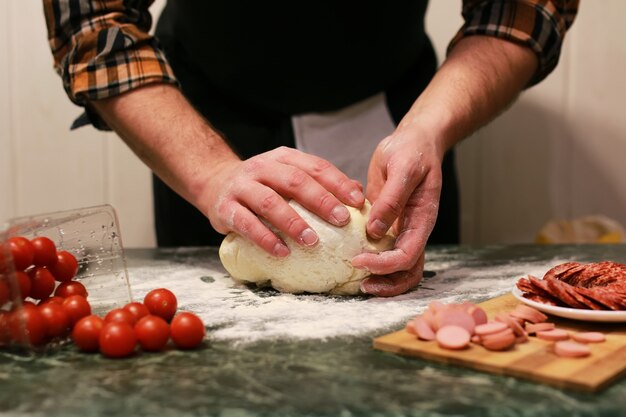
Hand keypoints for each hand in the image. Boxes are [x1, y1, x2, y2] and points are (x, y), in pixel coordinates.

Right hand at [202, 146, 364, 256]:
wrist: (214, 183)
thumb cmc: (262, 185)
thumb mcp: (289, 176)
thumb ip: (319, 183)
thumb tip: (357, 192)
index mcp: (283, 158)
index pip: (315, 166)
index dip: (338, 182)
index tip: (358, 200)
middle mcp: (262, 168)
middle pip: (295, 181)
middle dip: (321, 200)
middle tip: (341, 220)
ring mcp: (242, 187)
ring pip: (270, 202)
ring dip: (293, 222)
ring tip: (312, 241)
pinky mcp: (225, 208)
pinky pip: (246, 224)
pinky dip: (265, 239)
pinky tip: (282, 252)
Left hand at [352, 132, 442, 295]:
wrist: (414, 142)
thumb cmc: (413, 151)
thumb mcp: (404, 169)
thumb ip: (392, 199)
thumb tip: (375, 231)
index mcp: (422, 219)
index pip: (407, 255)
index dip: (384, 264)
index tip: (358, 260)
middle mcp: (413, 230)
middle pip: (407, 272)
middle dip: (386, 283)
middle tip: (359, 284)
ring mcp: (401, 230)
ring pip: (397, 268)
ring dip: (380, 279)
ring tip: (356, 282)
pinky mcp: (387, 225)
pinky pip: (382, 251)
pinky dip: (371, 261)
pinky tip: (350, 259)